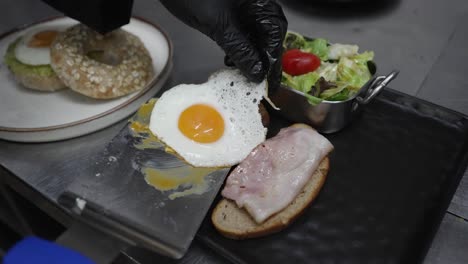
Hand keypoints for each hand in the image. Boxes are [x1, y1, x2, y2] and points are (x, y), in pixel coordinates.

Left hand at [160, 0, 287, 83]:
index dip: (273, 61)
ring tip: (243, 73)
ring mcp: (243, 8)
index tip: (270, 81)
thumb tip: (257, 72)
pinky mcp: (230, 14)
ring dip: (251, 57)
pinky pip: (242, 34)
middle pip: (269, 37)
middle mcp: (255, 4)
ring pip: (255, 37)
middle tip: (259, 82)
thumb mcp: (219, 25)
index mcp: (259, 2)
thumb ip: (240, 49)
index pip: (274, 36)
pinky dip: (239, 49)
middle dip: (263, 60)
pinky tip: (232, 59)